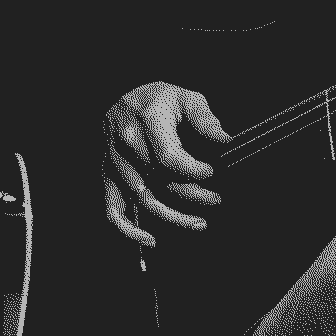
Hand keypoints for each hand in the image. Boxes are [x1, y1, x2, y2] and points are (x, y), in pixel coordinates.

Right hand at [103, 82, 230, 245]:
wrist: (122, 95)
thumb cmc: (159, 98)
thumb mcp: (186, 97)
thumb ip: (205, 120)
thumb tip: (227, 141)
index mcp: (148, 121)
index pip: (169, 157)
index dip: (194, 171)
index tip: (213, 173)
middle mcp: (128, 145)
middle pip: (161, 182)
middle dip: (193, 196)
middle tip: (217, 200)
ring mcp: (116, 164)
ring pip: (144, 200)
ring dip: (173, 217)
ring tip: (200, 223)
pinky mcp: (108, 177)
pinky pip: (113, 210)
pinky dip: (129, 230)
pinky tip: (151, 240)